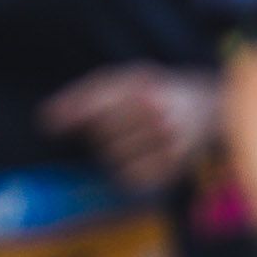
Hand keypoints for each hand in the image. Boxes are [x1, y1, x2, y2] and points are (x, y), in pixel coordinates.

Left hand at [39, 68, 222, 192]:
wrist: (211, 104)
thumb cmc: (155, 90)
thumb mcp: (125, 78)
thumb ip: (85, 95)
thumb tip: (45, 120)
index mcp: (142, 86)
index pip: (95, 104)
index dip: (69, 113)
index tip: (47, 125)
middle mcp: (156, 112)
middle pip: (100, 135)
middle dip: (100, 133)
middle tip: (118, 125)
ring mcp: (168, 141)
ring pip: (113, 159)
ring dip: (113, 153)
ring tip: (132, 139)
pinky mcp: (175, 166)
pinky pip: (132, 178)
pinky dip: (128, 171)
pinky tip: (140, 157)